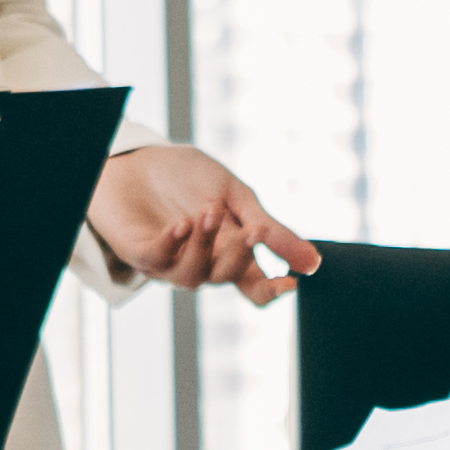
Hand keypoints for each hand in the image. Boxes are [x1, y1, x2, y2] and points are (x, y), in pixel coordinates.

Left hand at [91, 143, 314, 301]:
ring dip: (205, 246)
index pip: (254, 285)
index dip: (273, 290)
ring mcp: (171, 261)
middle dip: (242, 255)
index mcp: (230, 251)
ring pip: (193, 276)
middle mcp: (203, 263)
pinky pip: (159, 259)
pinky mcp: (141, 253)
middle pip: (228, 277)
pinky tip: (182, 224)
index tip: (293, 281)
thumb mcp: (237, 196)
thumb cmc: (186, 177)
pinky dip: (173, 243)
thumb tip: (313, 262)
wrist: (136, 159)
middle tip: (254, 230)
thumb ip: (272, 230)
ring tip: (210, 212)